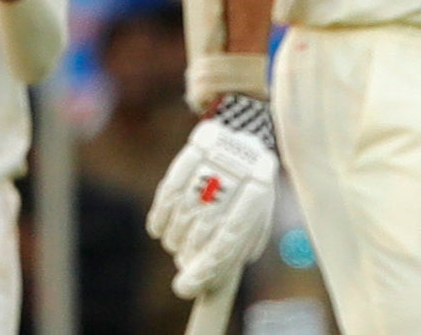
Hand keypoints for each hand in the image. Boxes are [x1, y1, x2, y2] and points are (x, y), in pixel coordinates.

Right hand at [146, 106, 277, 299]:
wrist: (247, 131)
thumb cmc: (251, 186)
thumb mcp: (256, 217)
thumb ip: (240, 244)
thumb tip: (214, 277)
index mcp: (262, 190)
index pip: (230, 238)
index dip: (206, 268)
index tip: (184, 288)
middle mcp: (241, 170)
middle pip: (204, 228)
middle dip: (190, 253)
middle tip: (185, 265)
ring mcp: (218, 155)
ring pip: (184, 211)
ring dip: (175, 237)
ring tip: (176, 245)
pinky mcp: (197, 146)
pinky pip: (169, 188)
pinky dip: (160, 214)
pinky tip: (158, 230)